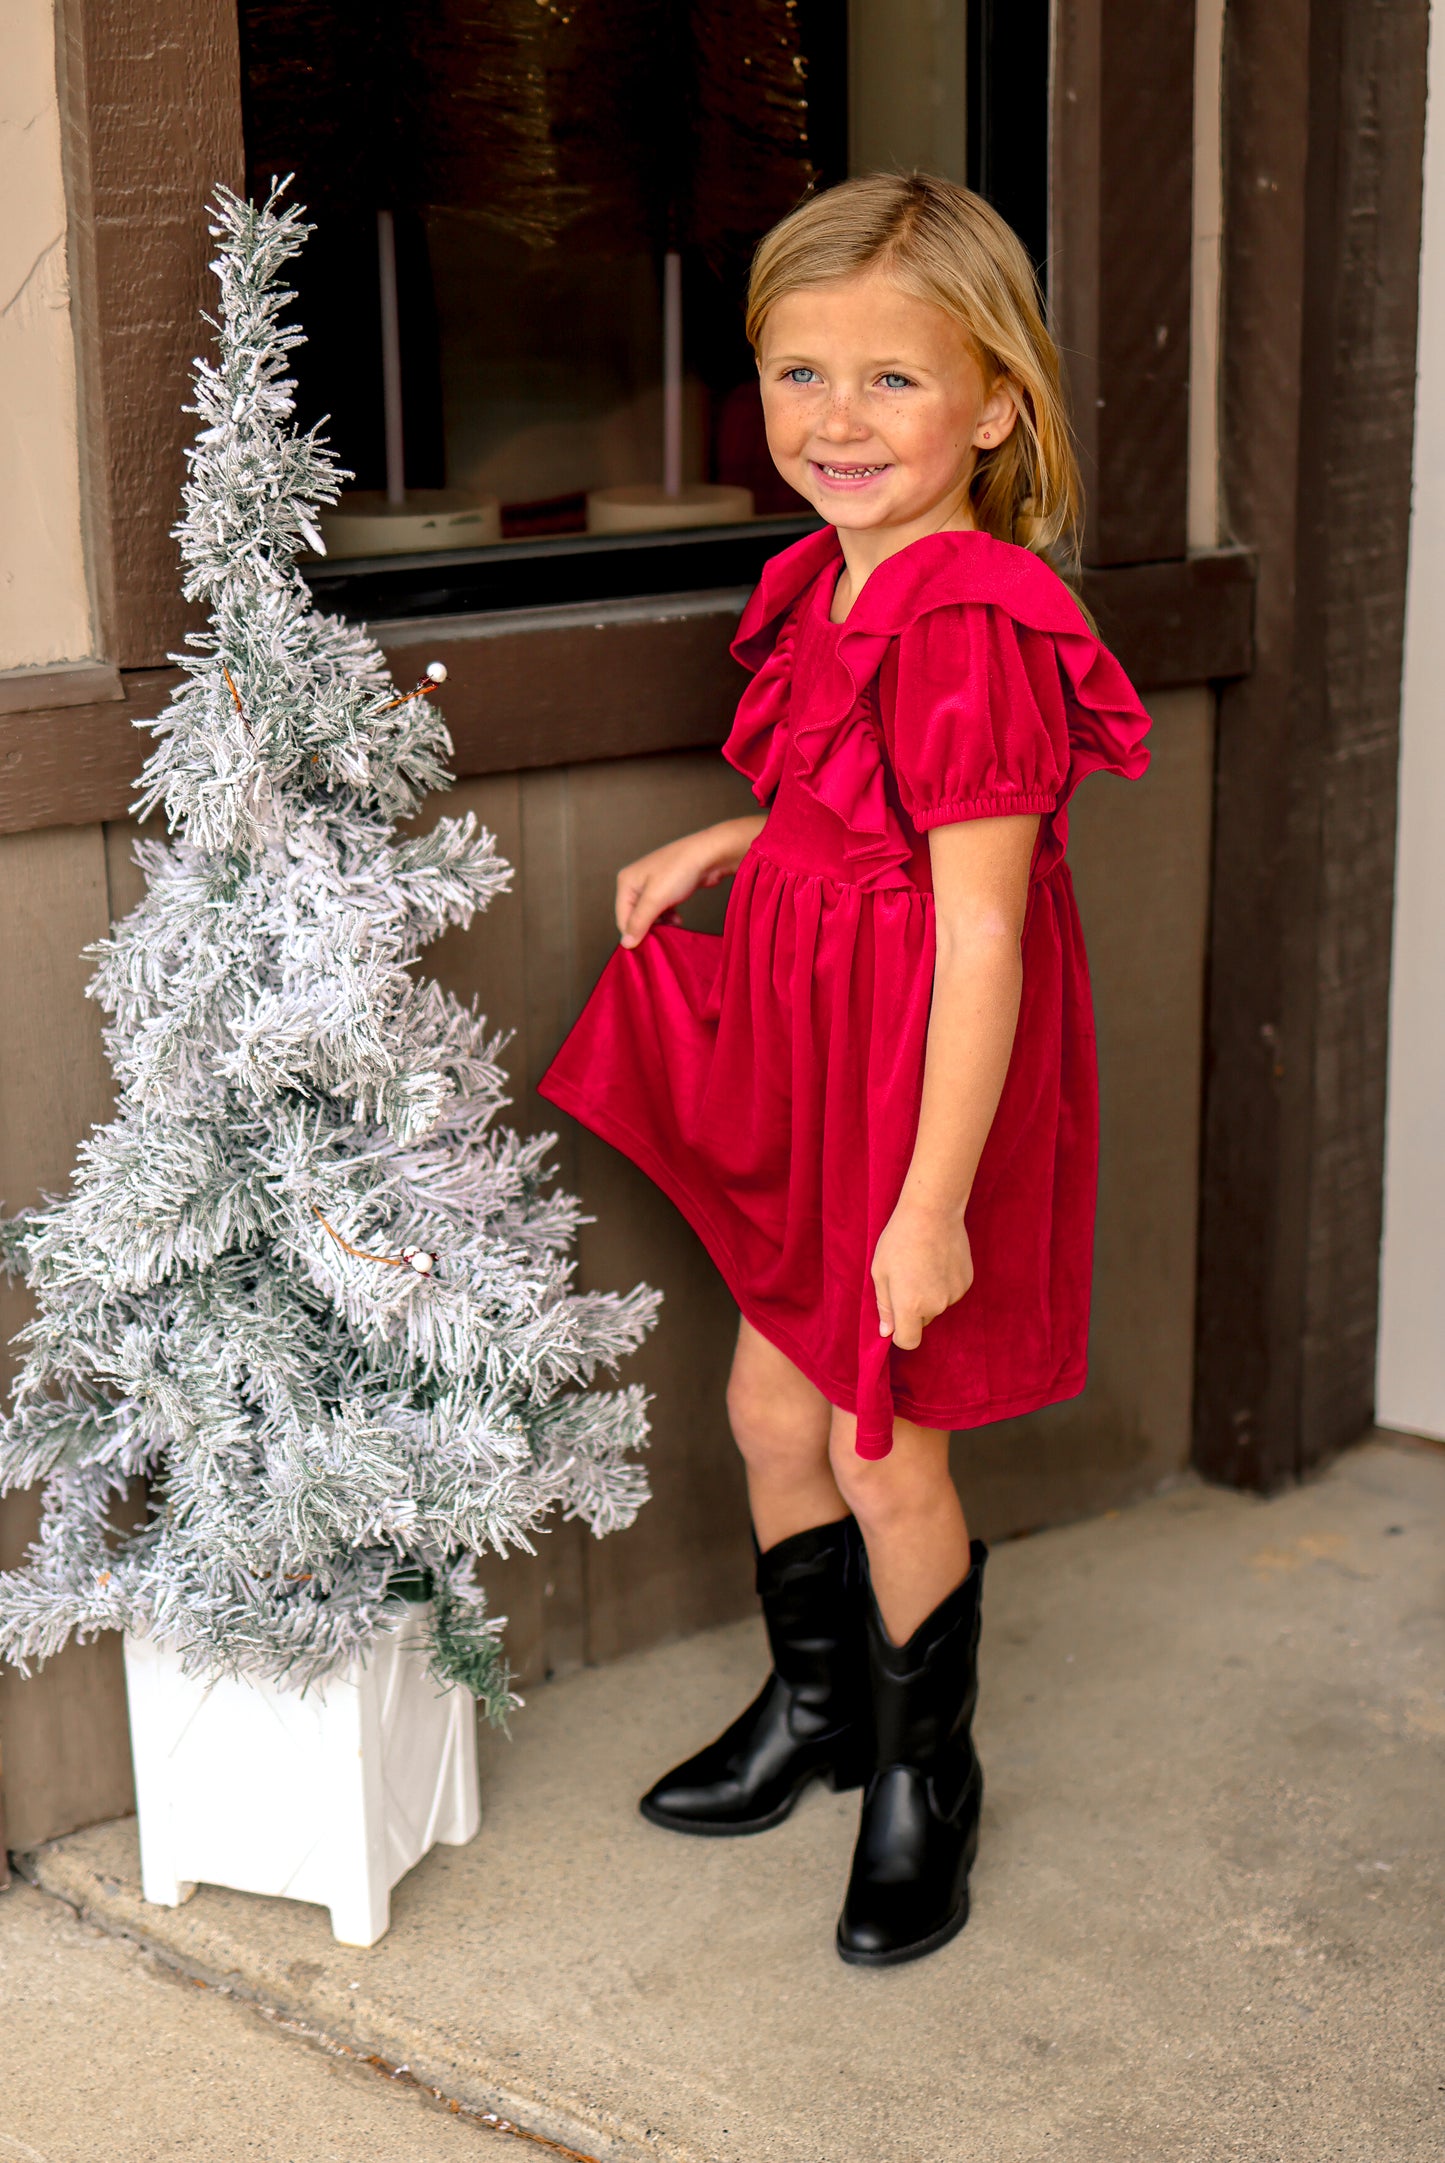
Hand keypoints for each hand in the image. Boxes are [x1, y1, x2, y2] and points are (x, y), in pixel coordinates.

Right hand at [615, 820, 758, 947]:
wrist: (710, 855)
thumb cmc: (680, 870)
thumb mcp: (655, 899)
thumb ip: (639, 922)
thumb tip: (626, 943)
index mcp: (626, 882)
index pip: (622, 918)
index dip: (635, 933)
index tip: (650, 944)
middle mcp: (635, 882)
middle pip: (635, 916)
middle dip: (649, 927)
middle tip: (663, 935)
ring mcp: (652, 884)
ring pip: (650, 914)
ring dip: (660, 923)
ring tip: (673, 924)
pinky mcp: (667, 887)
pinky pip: (661, 908)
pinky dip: (668, 916)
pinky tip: (677, 918)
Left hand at [871, 1200, 974, 1349]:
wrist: (932, 1212)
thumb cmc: (899, 1240)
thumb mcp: (880, 1272)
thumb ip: (884, 1306)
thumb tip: (887, 1333)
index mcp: (910, 1306)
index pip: (908, 1341)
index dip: (899, 1333)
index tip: (895, 1317)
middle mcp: (935, 1306)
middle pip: (922, 1322)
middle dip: (913, 1309)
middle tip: (907, 1277)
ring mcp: (954, 1295)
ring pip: (937, 1306)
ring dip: (929, 1295)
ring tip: (922, 1264)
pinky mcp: (966, 1283)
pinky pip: (950, 1293)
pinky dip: (943, 1284)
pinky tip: (937, 1261)